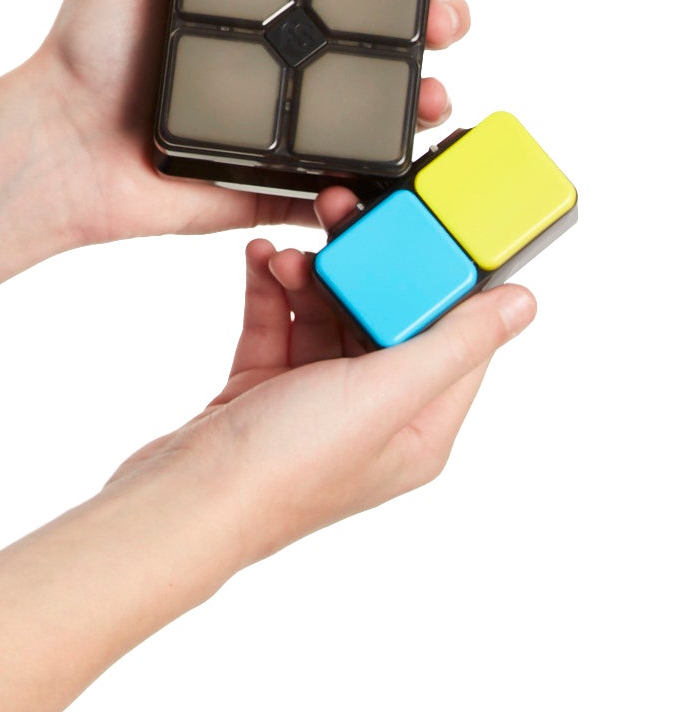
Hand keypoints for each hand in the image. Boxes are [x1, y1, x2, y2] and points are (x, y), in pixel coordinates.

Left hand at [31, 0, 469, 250]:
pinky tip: (382, 176)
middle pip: (382, 30)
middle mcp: (279, 49)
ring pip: (380, 108)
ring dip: (421, 103)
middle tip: (443, 22)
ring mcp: (285, 118)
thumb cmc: (86, 38)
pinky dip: (375, 186)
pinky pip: (346, 187)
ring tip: (430, 101)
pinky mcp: (279, 181)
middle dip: (431, 23)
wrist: (60, 148)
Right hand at [105, 239, 535, 567]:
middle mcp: (374, 416)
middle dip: (364, 262)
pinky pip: (279, 323)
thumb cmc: (287, 467)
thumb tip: (524, 305)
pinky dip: (271, 289)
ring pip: (328, 313)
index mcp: (419, 428)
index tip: (427, 222)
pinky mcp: (265, 390)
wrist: (187, 499)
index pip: (452, 336)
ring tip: (287, 252)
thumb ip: (455, 343)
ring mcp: (316, 404)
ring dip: (310, 273)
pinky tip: (260, 262)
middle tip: (344, 213)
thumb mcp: (386, 393)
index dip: (442, 277)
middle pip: (384, 316)